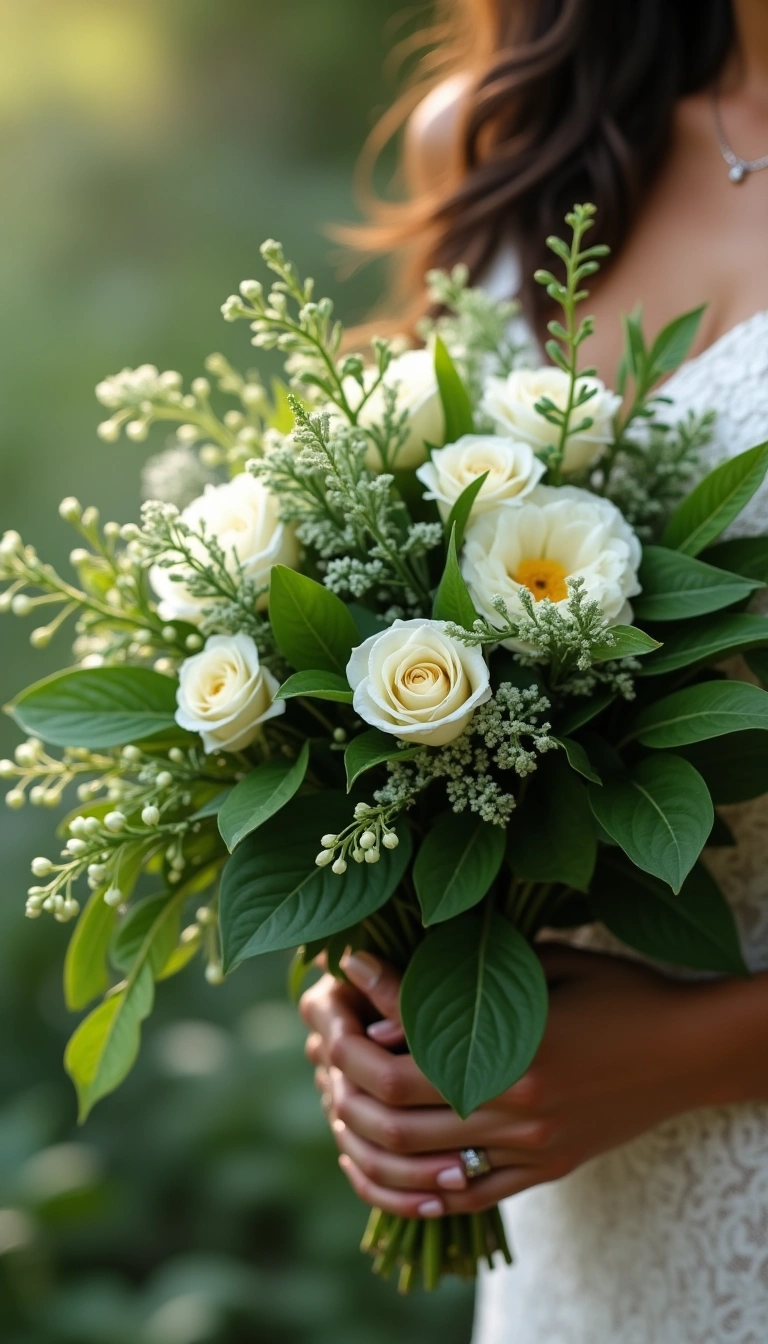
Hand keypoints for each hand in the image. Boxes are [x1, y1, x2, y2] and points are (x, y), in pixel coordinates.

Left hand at [301, 944, 767, 1217]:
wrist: (688, 1053)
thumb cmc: (620, 992)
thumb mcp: (555, 961)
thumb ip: (479, 973)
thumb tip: (393, 986)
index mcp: (521, 1045)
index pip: (414, 1026)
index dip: (369, 991)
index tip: (347, 962)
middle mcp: (519, 1105)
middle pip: (394, 1098)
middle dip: (342, 1059)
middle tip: (326, 1025)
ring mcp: (530, 1148)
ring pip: (413, 1154)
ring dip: (359, 1124)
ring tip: (337, 1087)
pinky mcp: (542, 1172)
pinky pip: (460, 1194)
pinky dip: (407, 1182)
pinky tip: (377, 1156)